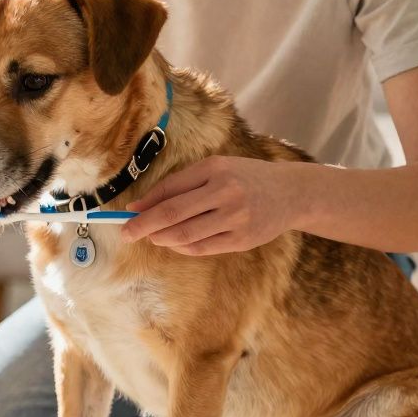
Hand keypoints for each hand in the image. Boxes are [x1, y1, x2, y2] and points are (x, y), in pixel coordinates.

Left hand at [120, 156, 296, 255]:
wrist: (291, 193)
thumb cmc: (245, 179)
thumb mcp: (216, 170)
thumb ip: (180, 185)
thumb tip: (140, 206)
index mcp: (215, 169)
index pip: (170, 189)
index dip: (145, 204)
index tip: (128, 212)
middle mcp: (225, 192)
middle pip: (172, 214)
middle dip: (143, 225)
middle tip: (126, 232)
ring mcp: (235, 217)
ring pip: (184, 235)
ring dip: (161, 238)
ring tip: (151, 237)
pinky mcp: (242, 239)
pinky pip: (201, 247)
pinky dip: (181, 247)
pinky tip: (174, 242)